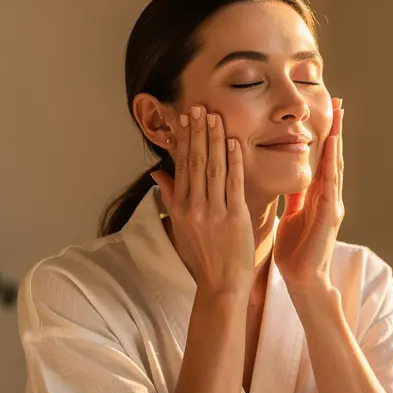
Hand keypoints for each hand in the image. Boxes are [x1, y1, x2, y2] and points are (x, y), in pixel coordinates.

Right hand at [152, 105, 254, 297]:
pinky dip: (234, 161)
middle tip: (199, 107)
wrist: (221, 284)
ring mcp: (214, 212)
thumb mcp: (180, 227)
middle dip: (198, 132)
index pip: (181, 166)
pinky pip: (234, 183)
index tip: (185, 119)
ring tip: (215, 116)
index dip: (184, 140)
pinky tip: (233, 143)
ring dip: (215, 139)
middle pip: (196, 161)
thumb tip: (157, 173)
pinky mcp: (234, 217)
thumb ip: (171, 198)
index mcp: (181, 208)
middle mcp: (195, 207)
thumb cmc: (203, 257)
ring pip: (214, 168)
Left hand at [275, 98, 344, 290]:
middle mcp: (328, 196)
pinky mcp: (329, 215)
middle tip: (339, 101)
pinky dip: (331, 165)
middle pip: (332, 155)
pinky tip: (332, 148)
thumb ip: (293, 197)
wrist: (303, 279)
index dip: (323, 134)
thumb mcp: (290, 216)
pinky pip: (330, 185)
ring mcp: (332, 205)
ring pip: (334, 165)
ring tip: (339, 116)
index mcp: (317, 196)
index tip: (325, 111)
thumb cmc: (295, 251)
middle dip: (336, 128)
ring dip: (337, 140)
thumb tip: (288, 179)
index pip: (321, 159)